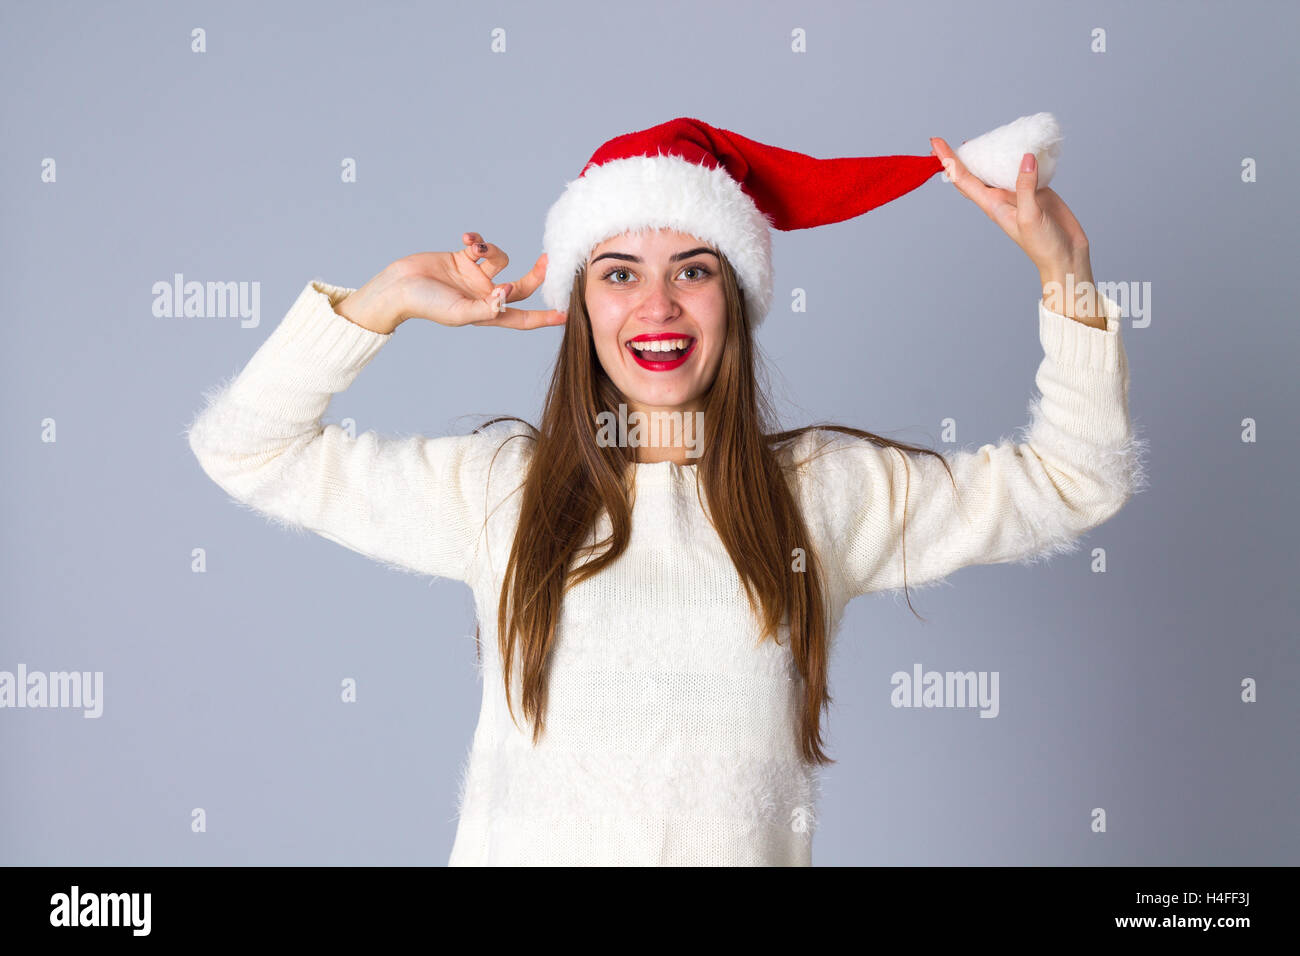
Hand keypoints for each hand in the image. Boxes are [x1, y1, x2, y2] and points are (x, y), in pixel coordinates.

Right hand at [337, 232, 567, 333]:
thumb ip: (485, 307)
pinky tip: (467, 240)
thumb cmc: (426, 304)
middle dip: (535, 273)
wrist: (398, 286)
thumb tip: (507, 297)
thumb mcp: (458, 312)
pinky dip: (478, 240)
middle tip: (547, 260)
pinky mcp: (463, 259)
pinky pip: (481, 246)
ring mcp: (475, 277)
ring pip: (501, 259)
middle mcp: (484, 295)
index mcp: (487, 313)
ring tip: (476, 249)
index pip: (522, 317)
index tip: (566, 315)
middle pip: (521, 285)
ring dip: (493, 250)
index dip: (544, 318)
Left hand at [929, 137, 1091, 284]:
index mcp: (992, 204)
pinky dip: (1022, 155)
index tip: (934, 142)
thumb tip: (1025, 157)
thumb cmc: (1042, 245)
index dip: (948, 160)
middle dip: (959, 158)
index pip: (962, 178)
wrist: (1065, 256)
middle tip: (946, 141)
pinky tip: (1023, 144)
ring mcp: (1018, 192)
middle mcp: (1001, 197)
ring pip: (998, 168)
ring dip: (990, 154)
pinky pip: (1026, 168)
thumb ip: (1025, 187)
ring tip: (985, 137)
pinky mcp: (1037, 189)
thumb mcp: (1030, 216)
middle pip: (974, 173)